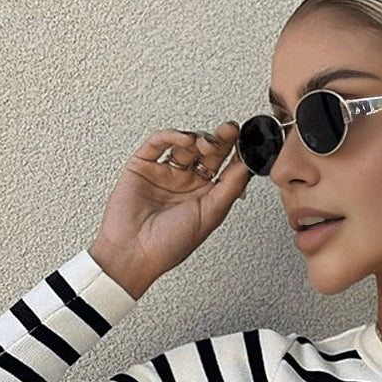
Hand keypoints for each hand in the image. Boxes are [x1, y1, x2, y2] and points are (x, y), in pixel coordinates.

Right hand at [89, 123, 251, 295]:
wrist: (134, 252)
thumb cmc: (169, 245)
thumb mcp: (211, 215)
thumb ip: (230, 188)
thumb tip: (248, 165)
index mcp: (205, 197)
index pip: (225, 168)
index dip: (236, 153)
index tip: (247, 141)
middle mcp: (186, 183)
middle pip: (207, 152)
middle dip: (221, 139)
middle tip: (230, 130)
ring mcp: (165, 173)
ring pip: (186, 144)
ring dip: (198, 138)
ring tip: (205, 142)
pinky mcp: (143, 165)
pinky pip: (158, 142)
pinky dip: (172, 135)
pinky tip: (184, 138)